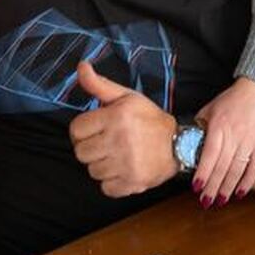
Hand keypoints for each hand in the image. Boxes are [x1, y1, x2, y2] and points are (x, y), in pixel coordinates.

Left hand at [68, 61, 177, 197]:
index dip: (83, 130)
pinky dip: (112, 182)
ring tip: (117, 155)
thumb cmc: (149, 119)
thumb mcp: (126, 97)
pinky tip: (123, 169)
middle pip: (80, 152)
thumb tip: (81, 66)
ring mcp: (125, 163)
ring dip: (102, 165)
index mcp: (116, 116)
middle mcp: (119, 139)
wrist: (179, 144)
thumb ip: (99, 84)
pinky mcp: (132, 183)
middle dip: (91, 147)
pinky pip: (105, 188)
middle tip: (106, 143)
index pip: (76, 130)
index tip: (96, 130)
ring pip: (92, 171)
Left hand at [193, 77, 254, 204]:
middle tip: (205, 201)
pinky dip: (247, 181)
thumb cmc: (233, 99)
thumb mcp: (211, 107)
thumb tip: (188, 140)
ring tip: (220, 200)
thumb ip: (200, 125)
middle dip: (213, 187)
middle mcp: (234, 135)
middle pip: (222, 166)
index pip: (209, 155)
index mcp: (219, 126)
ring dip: (228, 188)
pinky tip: (240, 193)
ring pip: (237, 170)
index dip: (203, 173)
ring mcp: (250, 140)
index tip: (196, 187)